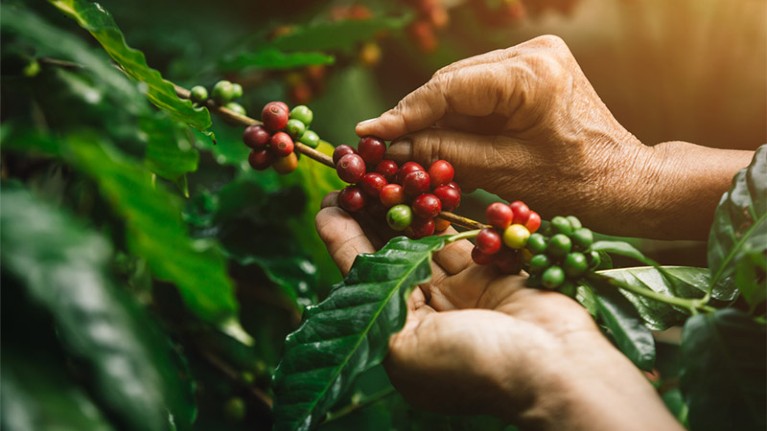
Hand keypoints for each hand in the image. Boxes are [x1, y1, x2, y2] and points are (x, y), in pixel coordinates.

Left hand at [315, 194, 682, 430]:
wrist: (556, 368)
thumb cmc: (473, 365)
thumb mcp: (404, 342)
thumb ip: (371, 292)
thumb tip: (337, 245)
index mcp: (398, 338)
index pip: (364, 279)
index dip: (343, 239)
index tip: (329, 201)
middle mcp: (425, 315)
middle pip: (391, 256)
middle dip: (372, 217)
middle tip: (353, 176)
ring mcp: (459, 293)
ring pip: (423, 241)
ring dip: (404, 208)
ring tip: (381, 172)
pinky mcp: (488, 273)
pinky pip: (459, 237)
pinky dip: (442, 213)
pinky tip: (423, 185)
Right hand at [356, 35, 752, 239]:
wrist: (622, 180)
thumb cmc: (573, 184)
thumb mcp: (503, 173)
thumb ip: (446, 152)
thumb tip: (394, 145)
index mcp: (532, 74)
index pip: (450, 88)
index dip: (405, 112)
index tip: (369, 132)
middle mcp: (532, 52)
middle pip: (453, 82)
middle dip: (416, 115)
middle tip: (379, 144)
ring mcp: (534, 56)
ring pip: (462, 85)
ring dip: (434, 116)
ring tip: (402, 146)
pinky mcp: (532, 68)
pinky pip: (479, 90)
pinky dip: (457, 115)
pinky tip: (435, 137)